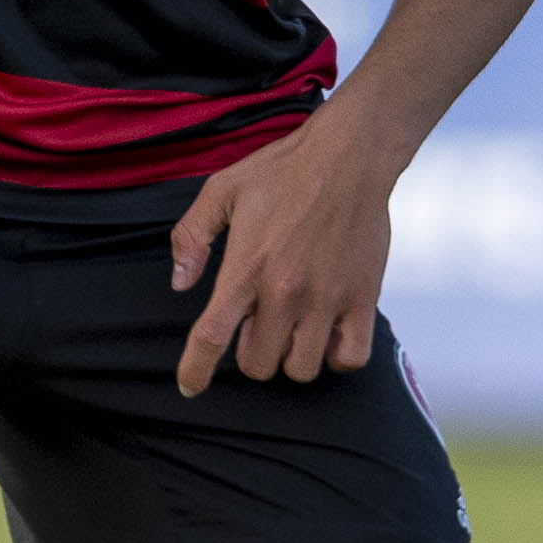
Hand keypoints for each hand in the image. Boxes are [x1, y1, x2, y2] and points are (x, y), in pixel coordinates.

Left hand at [168, 110, 399, 396]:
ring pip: (300, 369)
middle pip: (258, 364)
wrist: (349, 156)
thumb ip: (191, 237)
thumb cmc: (283, 169)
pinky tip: (327, 333)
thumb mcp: (221, 191)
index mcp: (245, 268)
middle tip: (258, 324)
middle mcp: (284, 292)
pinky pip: (350, 358)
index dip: (195, 371)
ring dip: (290, 357)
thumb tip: (179, 283)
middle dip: (250, 354)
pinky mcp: (362, 298)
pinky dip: (335, 356)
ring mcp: (326, 299)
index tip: (190, 386)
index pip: (211, 338)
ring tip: (292, 327)